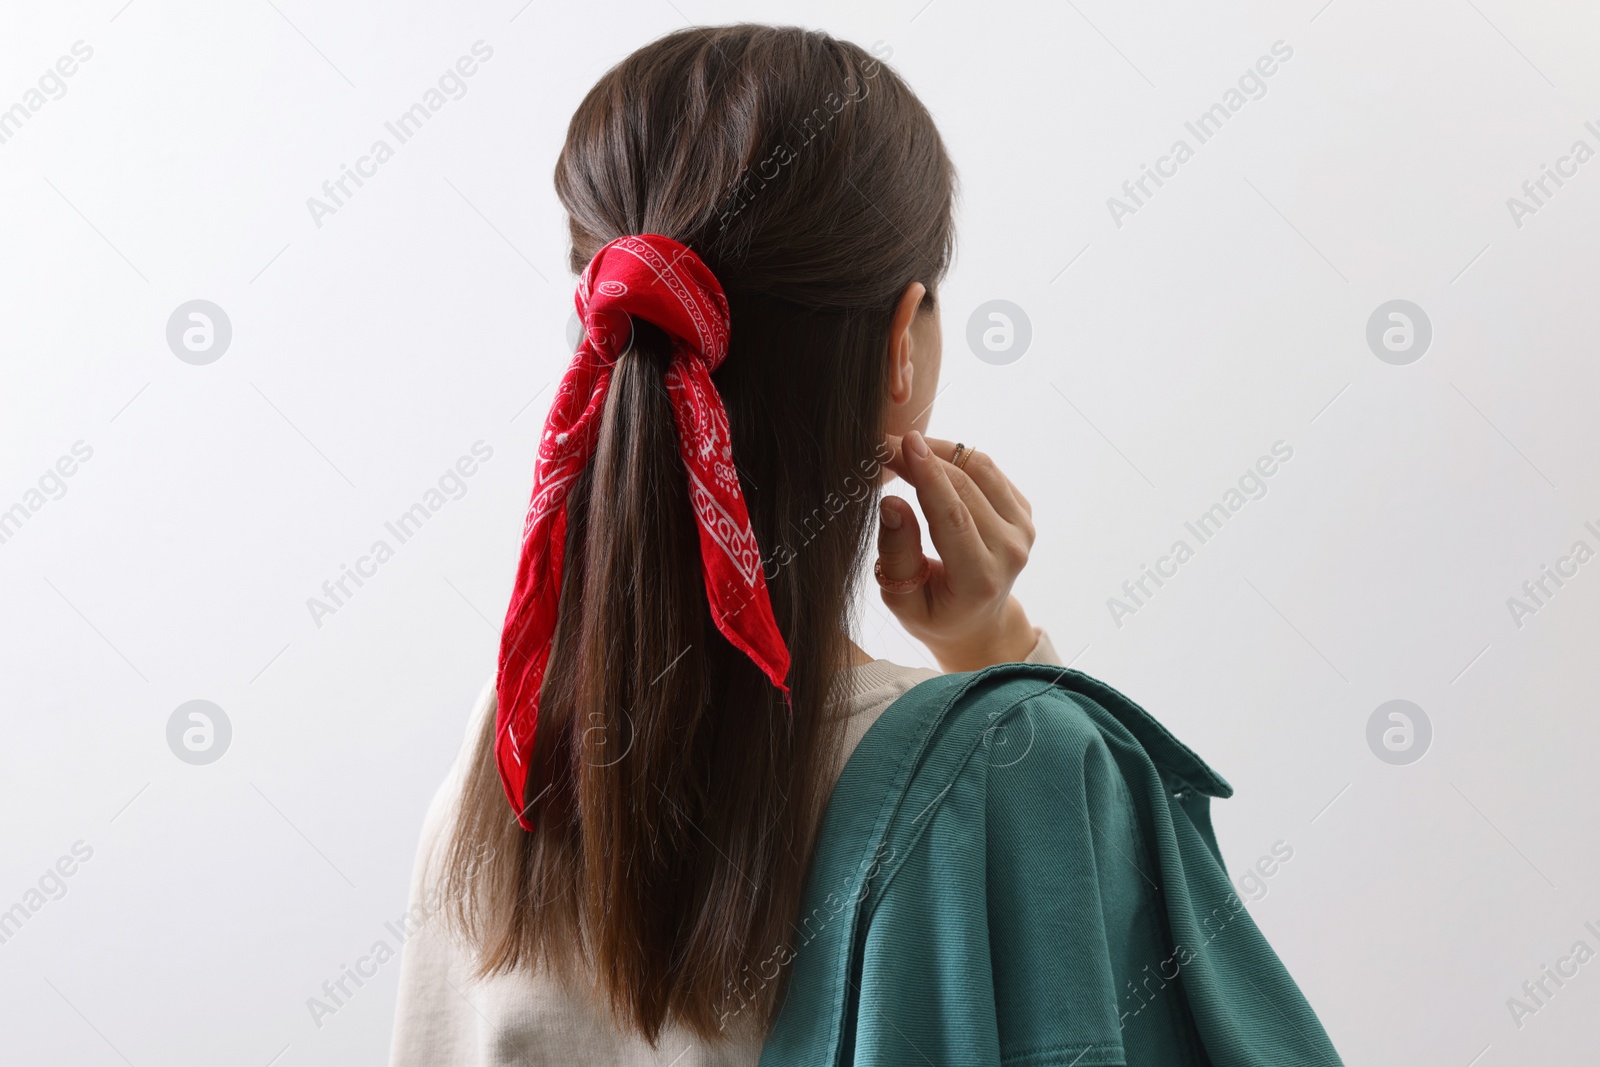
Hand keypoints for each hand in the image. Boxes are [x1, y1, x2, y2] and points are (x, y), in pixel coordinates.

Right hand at [877, 430, 1038, 672]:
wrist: (976, 622)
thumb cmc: (933, 614)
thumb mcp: (903, 601)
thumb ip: (897, 556)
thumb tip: (891, 503)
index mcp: (980, 579)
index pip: (953, 517)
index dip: (928, 476)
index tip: (902, 443)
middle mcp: (1010, 551)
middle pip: (965, 487)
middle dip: (922, 458)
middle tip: (883, 445)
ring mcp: (1022, 530)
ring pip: (980, 468)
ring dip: (940, 450)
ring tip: (905, 449)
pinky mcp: (1022, 512)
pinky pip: (988, 470)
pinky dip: (957, 458)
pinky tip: (930, 462)